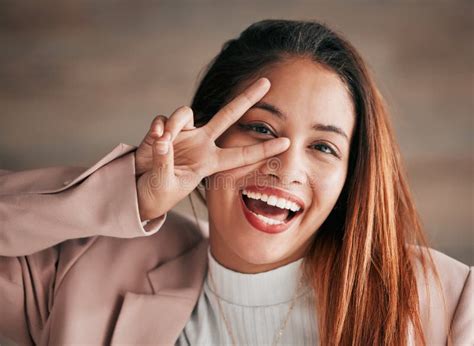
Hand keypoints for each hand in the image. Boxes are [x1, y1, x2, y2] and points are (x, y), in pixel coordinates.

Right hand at [136, 78, 289, 220]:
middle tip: (267, 82)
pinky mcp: (163, 129)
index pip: (241, 155)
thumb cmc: (158, 193)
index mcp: (209, 162)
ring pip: (187, 112)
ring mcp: (183, 134)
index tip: (287, 142)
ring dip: (175, 124)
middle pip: (228, 115)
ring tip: (164, 142)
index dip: (263, 149)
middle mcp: (201, 143)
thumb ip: (164, 161)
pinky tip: (156, 139)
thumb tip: (163, 139)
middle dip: (247, 99)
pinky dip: (160, 126)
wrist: (139, 189)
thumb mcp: (165, 184)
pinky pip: (164, 118)